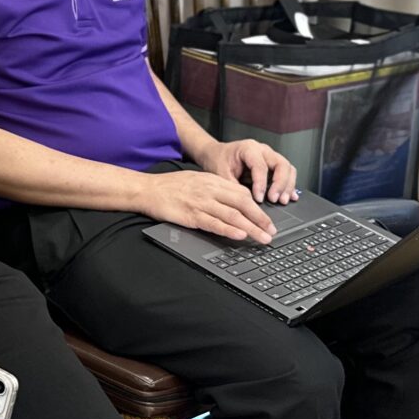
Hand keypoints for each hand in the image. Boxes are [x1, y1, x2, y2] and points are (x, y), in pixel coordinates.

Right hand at [137, 166, 278, 243]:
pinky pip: (214, 223)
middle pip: (243, 204)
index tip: (267, 219)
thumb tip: (233, 200)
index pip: (242, 193)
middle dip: (261, 219)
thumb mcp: (196, 180)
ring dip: (251, 228)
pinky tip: (240, 235)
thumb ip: (214, 188)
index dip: (258, 207)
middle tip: (272, 231)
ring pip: (233, 215)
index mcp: (212, 180)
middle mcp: (209, 190)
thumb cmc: (169, 186)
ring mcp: (201, 202)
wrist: (146, 189)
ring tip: (263, 238)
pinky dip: (229, 230)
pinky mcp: (191, 215)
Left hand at [199, 137, 299, 205]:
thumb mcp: (221, 173)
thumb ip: (234, 186)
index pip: (261, 166)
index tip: (259, 199)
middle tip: (274, 199)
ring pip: (288, 168)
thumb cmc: (218, 160)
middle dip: (280, 184)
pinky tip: (290, 197)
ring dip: (287, 186)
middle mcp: (263, 150)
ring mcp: (270, 156)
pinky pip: (287, 173)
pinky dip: (289, 185)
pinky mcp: (273, 164)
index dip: (261, 184)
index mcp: (249, 148)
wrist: (216, 154)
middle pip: (281, 164)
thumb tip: (248, 202)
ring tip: (283, 201)